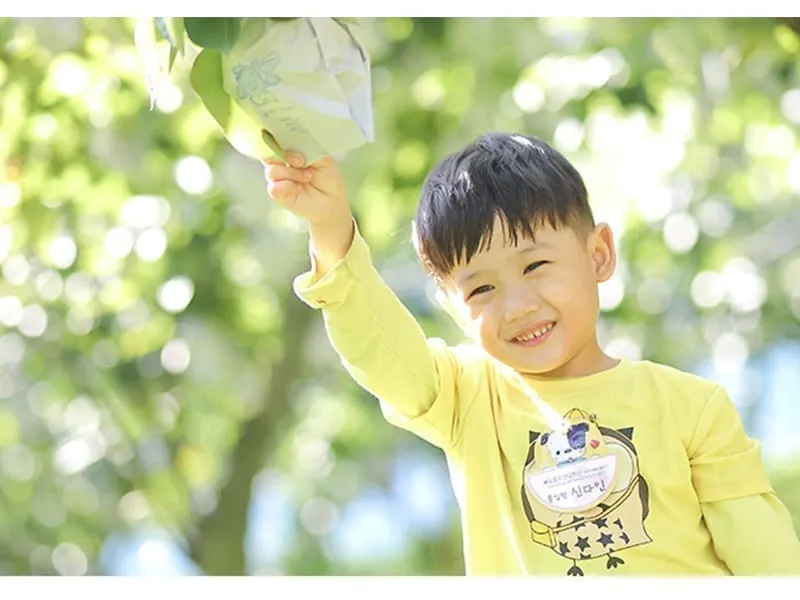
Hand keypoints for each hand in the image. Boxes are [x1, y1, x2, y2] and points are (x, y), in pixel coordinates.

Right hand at [263, 152, 354, 274]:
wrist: (332, 202)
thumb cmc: (328, 179)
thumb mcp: (323, 159)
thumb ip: (307, 149)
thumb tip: (291, 145)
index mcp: (290, 152)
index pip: (275, 141)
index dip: (277, 139)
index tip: (287, 140)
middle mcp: (281, 164)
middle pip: (268, 154)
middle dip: (284, 155)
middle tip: (301, 161)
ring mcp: (279, 179)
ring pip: (271, 171)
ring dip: (291, 173)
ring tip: (308, 177)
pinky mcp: (278, 194)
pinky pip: (273, 187)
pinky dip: (286, 185)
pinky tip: (298, 188)